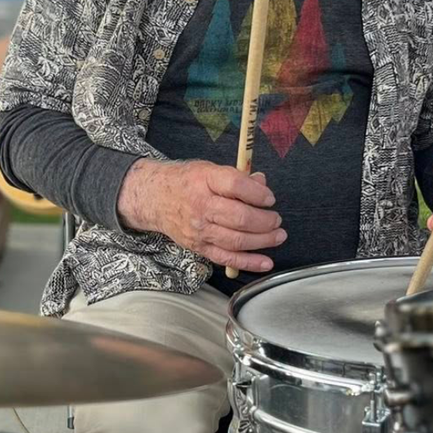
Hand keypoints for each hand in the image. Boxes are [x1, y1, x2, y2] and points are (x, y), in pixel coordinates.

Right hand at [117, 159, 284, 273]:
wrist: (155, 198)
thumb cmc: (186, 182)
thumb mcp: (209, 170)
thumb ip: (237, 177)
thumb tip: (262, 184)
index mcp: (205, 180)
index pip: (236, 186)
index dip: (258, 193)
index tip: (269, 198)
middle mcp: (201, 206)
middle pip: (240, 217)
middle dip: (265, 221)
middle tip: (276, 219)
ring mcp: (200, 230)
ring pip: (236, 240)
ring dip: (263, 240)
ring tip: (277, 236)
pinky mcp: (199, 247)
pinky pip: (227, 258)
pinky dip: (249, 262)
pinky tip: (266, 262)